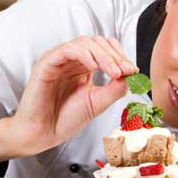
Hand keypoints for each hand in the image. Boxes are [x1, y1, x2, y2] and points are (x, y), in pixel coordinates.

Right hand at [9, 36, 137, 157]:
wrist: (44, 134)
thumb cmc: (68, 118)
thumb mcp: (99, 102)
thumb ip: (116, 87)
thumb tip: (132, 74)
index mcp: (85, 67)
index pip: (106, 49)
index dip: (120, 55)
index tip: (133, 70)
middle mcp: (73, 61)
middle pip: (98, 42)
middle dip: (115, 55)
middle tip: (126, 70)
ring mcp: (60, 60)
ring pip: (84, 43)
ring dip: (104, 55)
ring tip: (114, 72)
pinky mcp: (47, 63)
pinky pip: (67, 50)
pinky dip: (84, 55)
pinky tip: (94, 67)